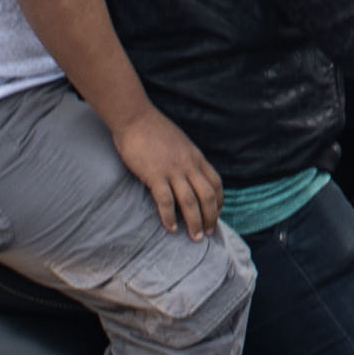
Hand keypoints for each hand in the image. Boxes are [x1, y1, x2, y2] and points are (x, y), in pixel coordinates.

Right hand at [111, 106, 227, 241]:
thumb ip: (187, 158)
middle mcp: (188, 165)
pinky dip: (169, 217)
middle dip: (210, 217)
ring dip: (194, 222)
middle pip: (208, 196)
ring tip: (194, 237)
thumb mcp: (180, 143)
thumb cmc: (153, 129)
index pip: (216, 183)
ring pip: (190, 202)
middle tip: (207, 233)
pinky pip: (166, 201)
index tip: (215, 215)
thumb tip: (188, 175)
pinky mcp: (154, 174)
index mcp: (196, 157)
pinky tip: (170, 228)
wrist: (134, 117)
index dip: (219, 202)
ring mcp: (172, 170)